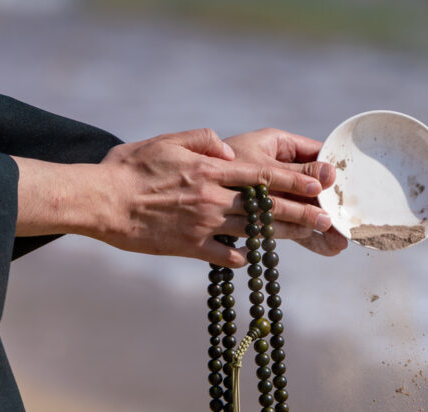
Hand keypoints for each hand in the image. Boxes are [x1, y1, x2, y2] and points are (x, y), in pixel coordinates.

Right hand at [14, 127, 337, 265]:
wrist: (100, 201)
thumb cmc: (130, 168)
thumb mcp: (166, 141)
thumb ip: (202, 140)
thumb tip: (229, 149)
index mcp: (209, 169)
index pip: (262, 175)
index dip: (295, 181)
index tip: (320, 186)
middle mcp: (212, 196)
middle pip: (266, 205)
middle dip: (301, 211)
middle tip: (327, 218)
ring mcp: (203, 223)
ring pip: (253, 229)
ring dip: (283, 233)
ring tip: (309, 234)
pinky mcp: (190, 246)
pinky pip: (225, 253)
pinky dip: (240, 254)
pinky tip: (252, 255)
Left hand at [223, 128, 348, 256]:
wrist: (174, 193)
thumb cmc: (212, 167)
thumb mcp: (258, 166)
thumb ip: (294, 173)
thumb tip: (330, 175)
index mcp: (279, 146)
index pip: (316, 155)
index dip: (335, 171)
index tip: (353, 186)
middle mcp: (279, 170)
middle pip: (314, 188)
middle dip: (332, 207)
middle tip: (349, 222)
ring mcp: (273, 193)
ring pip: (305, 209)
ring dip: (325, 227)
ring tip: (342, 242)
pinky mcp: (266, 215)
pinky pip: (291, 227)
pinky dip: (309, 240)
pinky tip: (328, 248)